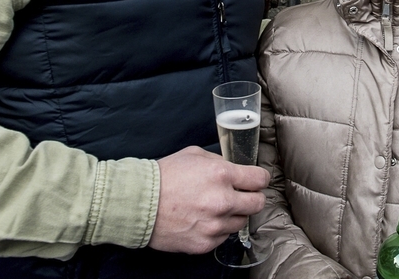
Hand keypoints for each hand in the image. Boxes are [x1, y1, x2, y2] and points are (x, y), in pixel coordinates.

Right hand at [148, 146, 268, 253]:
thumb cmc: (164, 176)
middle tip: (242, 195)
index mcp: (221, 175)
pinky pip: (223, 237)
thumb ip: (220, 162)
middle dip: (252, 198)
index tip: (255, 181)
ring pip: (242, 222)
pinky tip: (203, 219)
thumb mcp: (194, 155)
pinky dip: (218, 229)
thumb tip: (236, 169)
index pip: (260, 179)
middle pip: (258, 203)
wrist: (138, 203)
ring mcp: (214, 225)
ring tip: (215, 208)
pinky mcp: (205, 243)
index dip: (259, 179)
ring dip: (234, 214)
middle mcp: (222, 201)